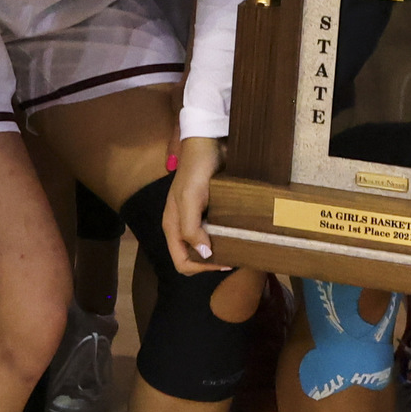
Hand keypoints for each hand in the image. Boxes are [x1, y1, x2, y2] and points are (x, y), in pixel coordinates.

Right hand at [166, 135, 229, 267]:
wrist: (208, 143)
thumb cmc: (196, 169)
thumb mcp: (190, 198)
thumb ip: (191, 227)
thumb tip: (204, 254)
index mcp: (172, 226)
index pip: (182, 262)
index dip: (201, 268)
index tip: (224, 262)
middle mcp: (181, 225)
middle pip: (193, 258)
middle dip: (211, 263)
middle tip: (234, 257)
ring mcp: (194, 218)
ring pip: (204, 247)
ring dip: (219, 251)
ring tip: (238, 248)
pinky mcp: (207, 210)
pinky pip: (213, 232)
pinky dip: (224, 237)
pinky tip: (237, 234)